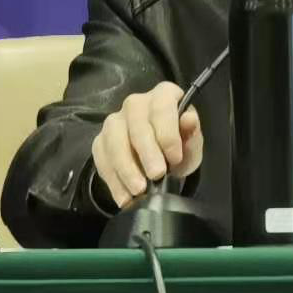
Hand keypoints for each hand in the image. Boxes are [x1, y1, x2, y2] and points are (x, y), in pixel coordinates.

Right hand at [91, 82, 203, 208]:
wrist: (161, 163)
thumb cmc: (178, 147)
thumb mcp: (191, 144)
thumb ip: (192, 134)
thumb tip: (189, 120)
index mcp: (163, 95)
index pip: (161, 106)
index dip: (167, 132)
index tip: (175, 158)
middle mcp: (135, 103)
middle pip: (135, 122)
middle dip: (146, 151)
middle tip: (156, 175)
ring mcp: (115, 121)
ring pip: (113, 138)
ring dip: (126, 167)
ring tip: (138, 190)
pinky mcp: (100, 141)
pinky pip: (101, 157)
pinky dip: (113, 180)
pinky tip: (125, 196)